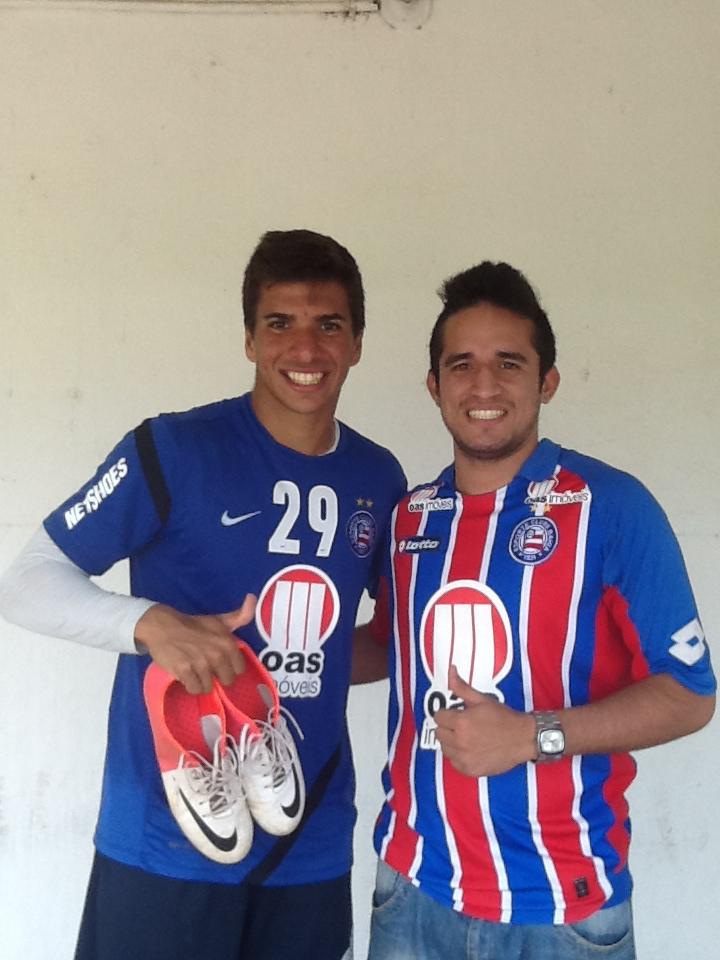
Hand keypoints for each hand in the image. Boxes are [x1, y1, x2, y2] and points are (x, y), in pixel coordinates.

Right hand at [135, 594, 256, 693]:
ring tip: (194, 670)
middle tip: (207, 667)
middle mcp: (217, 655)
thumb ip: (241, 615)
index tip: (221, 664)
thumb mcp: (220, 620)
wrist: (163, 626)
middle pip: (226, 680)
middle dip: (217, 676)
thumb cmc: (194, 625)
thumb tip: (253, 597)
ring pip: (209, 687)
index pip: (239, 669)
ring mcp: (200, 664)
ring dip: (202, 682)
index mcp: (228, 643)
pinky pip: (194, 689)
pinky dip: (190, 685)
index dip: (231, 668)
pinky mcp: (184, 671)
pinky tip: (187, 675)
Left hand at [434, 666, 535, 776]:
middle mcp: (460, 742)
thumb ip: (461, 687)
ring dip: (451, 742)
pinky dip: (459, 756)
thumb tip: (450, 670)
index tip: (456, 714)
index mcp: (461, 723)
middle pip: (438, 733)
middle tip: (462, 725)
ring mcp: (465, 758)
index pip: (438, 717)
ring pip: (444, 748)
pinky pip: (453, 762)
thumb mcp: (482, 699)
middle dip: (448, 727)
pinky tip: (471, 749)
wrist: (523, 739)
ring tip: (467, 737)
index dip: (447, 713)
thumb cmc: (503, 718)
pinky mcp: (470, 770)